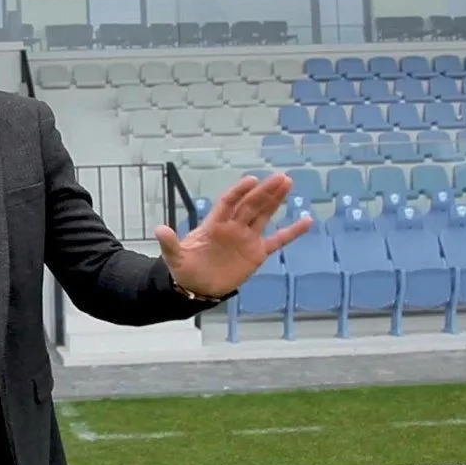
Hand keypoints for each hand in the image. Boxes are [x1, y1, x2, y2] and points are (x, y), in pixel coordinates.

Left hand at [153, 174, 309, 297]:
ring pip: (264, 215)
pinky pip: (277, 240)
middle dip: (264, 191)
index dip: (239, 192)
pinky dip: (292, 232)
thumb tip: (159, 229)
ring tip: (287, 183)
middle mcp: (233, 227)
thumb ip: (170, 244)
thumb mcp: (175, 258)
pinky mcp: (257, 253)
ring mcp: (246, 238)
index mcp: (214, 225)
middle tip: (280, 177)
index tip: (251, 180)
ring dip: (275, 200)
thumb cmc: (185, 269)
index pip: (228, 203)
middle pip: (250, 205)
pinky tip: (306, 221)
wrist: (197, 287)